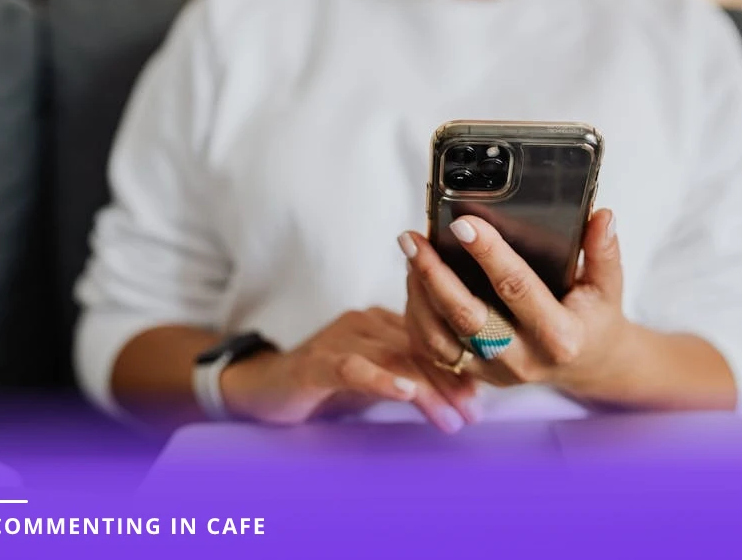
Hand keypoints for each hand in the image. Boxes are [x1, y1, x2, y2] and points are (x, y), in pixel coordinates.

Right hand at [220, 308, 480, 432]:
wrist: (261, 388)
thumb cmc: (322, 385)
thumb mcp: (372, 380)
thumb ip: (408, 379)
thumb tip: (460, 397)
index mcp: (381, 322)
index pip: (430, 340)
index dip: (458, 367)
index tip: (480, 397)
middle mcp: (364, 322)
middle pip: (418, 348)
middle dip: (450, 382)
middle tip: (473, 413)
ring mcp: (339, 339)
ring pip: (394, 358)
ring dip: (427, 389)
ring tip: (451, 418)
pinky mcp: (315, 362)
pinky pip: (352, 367)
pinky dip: (381, 378)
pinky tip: (404, 392)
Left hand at [399, 209, 630, 397]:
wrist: (588, 364)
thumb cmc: (594, 318)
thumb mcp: (608, 285)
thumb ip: (604, 251)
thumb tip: (602, 216)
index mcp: (559, 336)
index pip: (517, 288)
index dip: (488, 254)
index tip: (463, 223)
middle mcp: (523, 360)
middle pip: (466, 317)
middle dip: (434, 274)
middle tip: (413, 239)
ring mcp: (496, 373)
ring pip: (440, 338)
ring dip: (418, 294)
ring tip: (410, 254)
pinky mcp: (476, 376)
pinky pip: (434, 351)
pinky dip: (417, 317)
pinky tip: (413, 283)